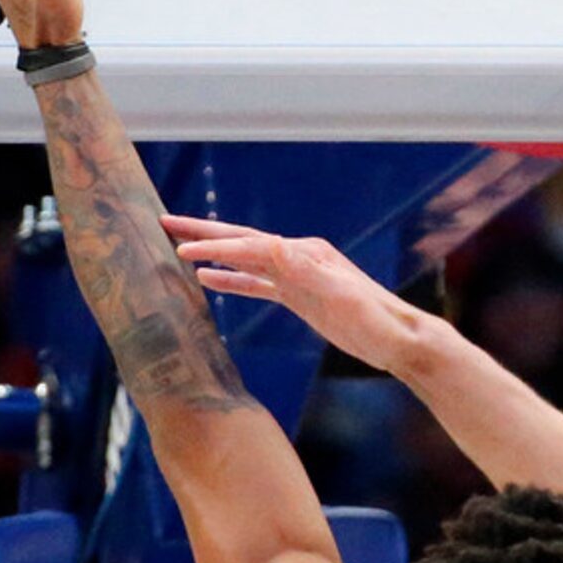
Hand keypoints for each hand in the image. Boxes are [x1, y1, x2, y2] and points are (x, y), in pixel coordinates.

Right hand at [164, 217, 414, 373]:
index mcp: (307, 253)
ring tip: (177, 247)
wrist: (398, 340)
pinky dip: (231, 280)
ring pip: (245, 259)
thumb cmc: (375, 320)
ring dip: (212, 253)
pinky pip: (257, 284)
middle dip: (203, 233)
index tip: (181, 249)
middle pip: (242, 241)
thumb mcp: (340, 295)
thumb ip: (305, 271)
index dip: (216, 247)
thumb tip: (269, 243)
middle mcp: (299, 257)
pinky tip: (208, 280)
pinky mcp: (299, 296)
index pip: (252, 245)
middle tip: (164, 222)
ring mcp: (298, 275)